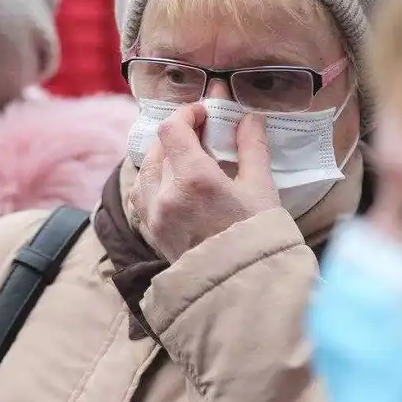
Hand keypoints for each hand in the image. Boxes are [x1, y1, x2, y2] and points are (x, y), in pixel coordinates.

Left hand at [130, 104, 279, 262]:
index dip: (186, 113)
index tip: (204, 113)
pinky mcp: (152, 234)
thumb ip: (251, 147)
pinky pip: (139, 196)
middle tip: (202, 134)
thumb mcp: (261, 188)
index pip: (172, 128)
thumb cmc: (258, 239)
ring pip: (144, 170)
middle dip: (178, 134)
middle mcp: (165, 195)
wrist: (243, 289)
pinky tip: (169, 184)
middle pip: (158, 147)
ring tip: (184, 158)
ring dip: (161, 157)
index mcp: (193, 178)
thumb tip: (247, 118)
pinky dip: (150, 182)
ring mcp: (154, 216)